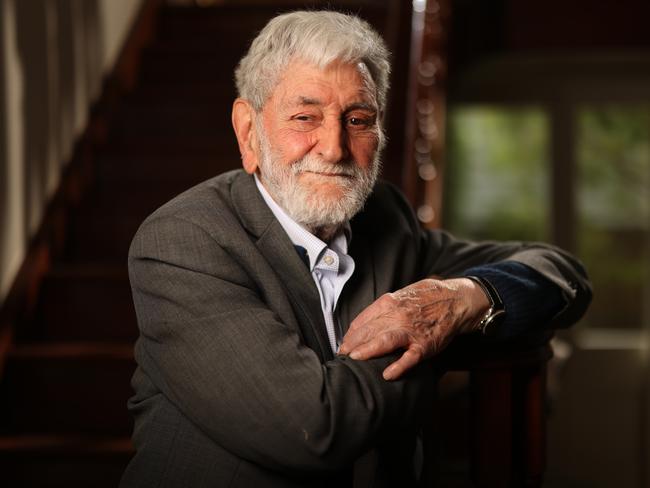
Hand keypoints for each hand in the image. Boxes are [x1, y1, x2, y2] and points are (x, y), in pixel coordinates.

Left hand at [338, 278, 489, 379]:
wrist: (456, 299)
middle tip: (342, 355)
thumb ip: (384, 307)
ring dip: (367, 351)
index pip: (363, 320)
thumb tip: (365, 321)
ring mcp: (411, 331)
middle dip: (353, 344)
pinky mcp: (425, 345)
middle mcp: (397, 316)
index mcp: (389, 303)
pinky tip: (387, 375)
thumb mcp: (402, 294)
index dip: (351, 333)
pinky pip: (409, 358)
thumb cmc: (427, 297)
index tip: (344, 343)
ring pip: (384, 341)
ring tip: (355, 359)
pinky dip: (398, 367)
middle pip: (369, 331)